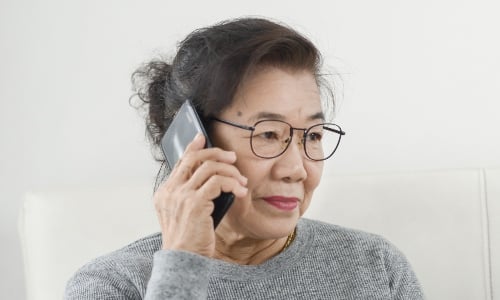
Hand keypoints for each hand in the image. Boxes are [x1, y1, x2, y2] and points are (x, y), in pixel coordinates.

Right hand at [153, 134, 247, 256]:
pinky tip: (241, 193)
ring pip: (209, 168)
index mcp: (165, 192)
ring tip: (242, 182)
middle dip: (217, 153)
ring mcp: (181, 196)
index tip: (202, 137)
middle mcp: (170, 191)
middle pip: (194, 158)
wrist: (184, 260)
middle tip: (233, 158)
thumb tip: (213, 177)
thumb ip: (191, 195)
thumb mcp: (185, 214)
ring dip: (230, 172)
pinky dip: (233, 184)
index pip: (180, 162)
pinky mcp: (195, 203)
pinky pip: (218, 182)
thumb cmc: (189, 239)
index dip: (192, 147)